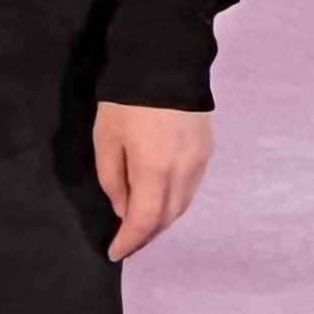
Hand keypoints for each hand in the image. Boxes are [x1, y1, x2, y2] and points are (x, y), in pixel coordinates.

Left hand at [92, 102, 210, 261]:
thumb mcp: (106, 138)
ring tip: (143, 225)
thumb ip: (113, 179)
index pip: (144, 222)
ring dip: (162, 220)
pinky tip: (162, 199)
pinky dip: (175, 201)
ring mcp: (200, 162)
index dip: (130, 242)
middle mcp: (183, 174)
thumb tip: (124, 208)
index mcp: (155, 172)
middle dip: (146, 235)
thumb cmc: (127, 100)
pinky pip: (191, 188)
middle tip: (128, 243)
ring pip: (182, 205)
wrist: (166, 60)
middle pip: (167, 219)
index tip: (115, 253)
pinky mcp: (207, 151)